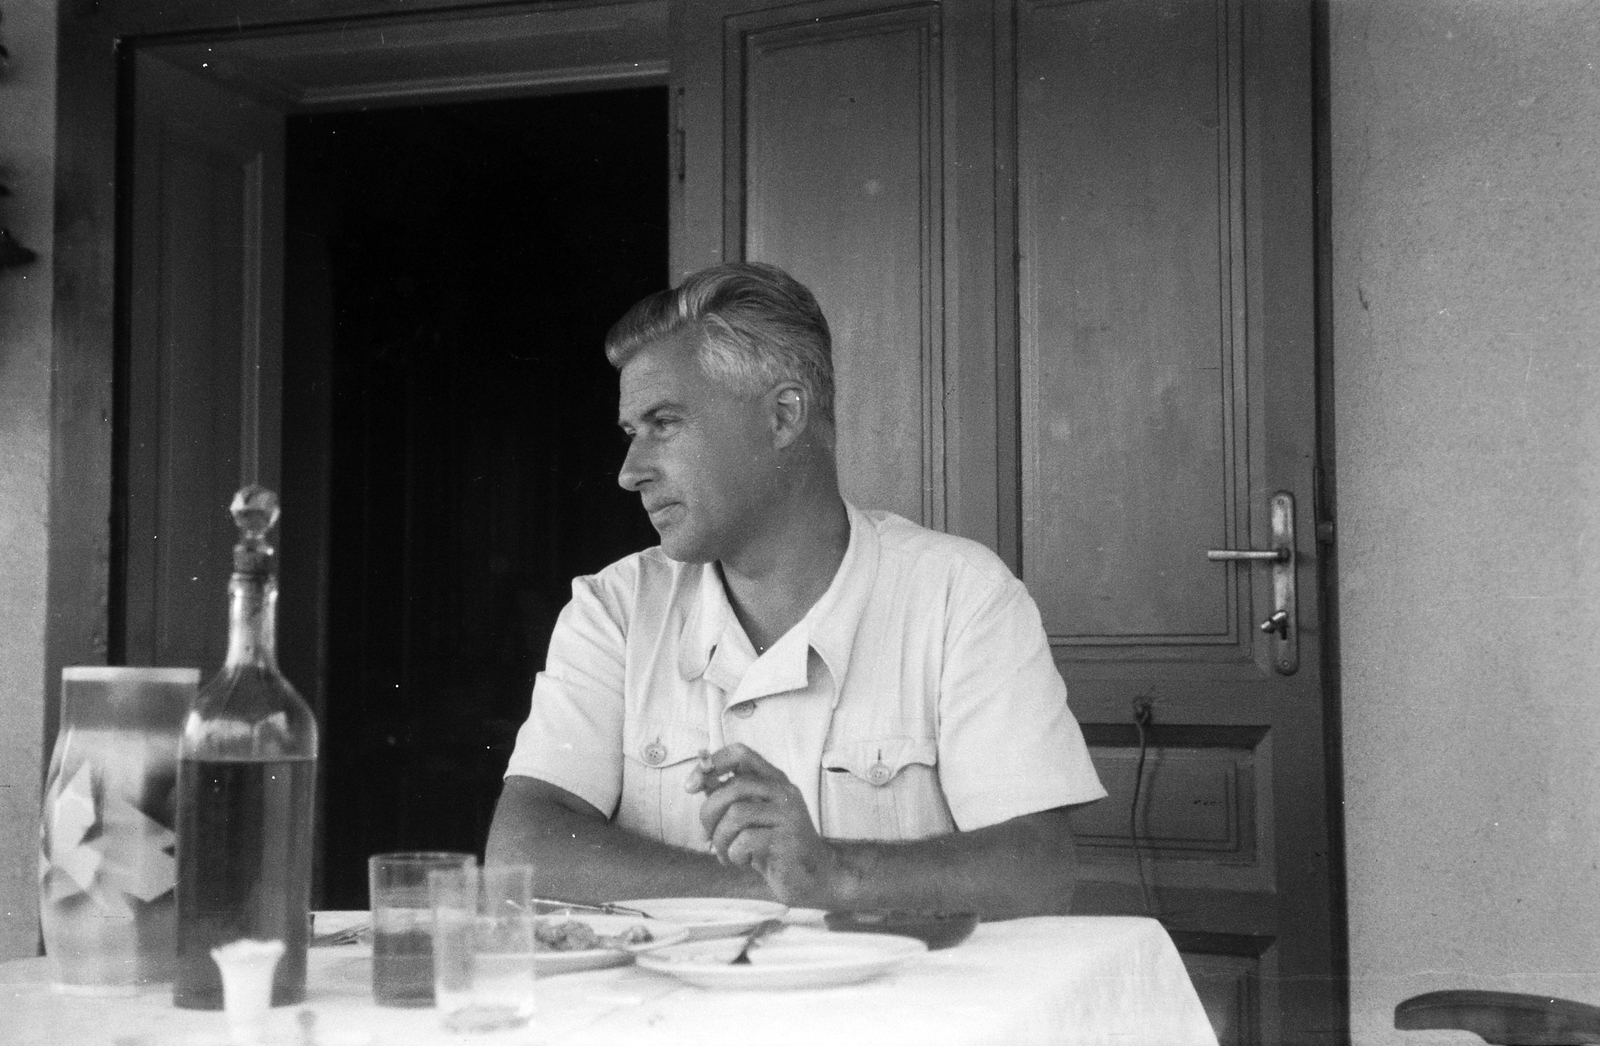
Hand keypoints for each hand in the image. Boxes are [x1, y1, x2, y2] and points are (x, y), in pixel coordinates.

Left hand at [684, 743, 844, 905]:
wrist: (810, 878)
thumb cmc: (773, 846)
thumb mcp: (749, 817)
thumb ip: (727, 796)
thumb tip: (698, 778)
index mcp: (774, 780)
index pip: (741, 753)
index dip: (712, 764)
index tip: (690, 786)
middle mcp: (784, 791)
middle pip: (733, 787)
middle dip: (709, 814)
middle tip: (708, 836)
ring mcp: (788, 814)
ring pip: (736, 814)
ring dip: (720, 839)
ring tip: (725, 853)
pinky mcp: (788, 840)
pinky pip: (746, 840)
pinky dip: (734, 854)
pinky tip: (742, 861)